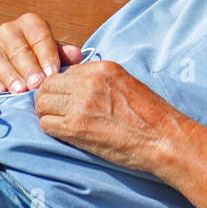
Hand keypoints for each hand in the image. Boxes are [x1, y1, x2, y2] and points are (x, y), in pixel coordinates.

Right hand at [0, 11, 83, 93]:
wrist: (20, 69)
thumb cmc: (43, 59)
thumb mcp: (55, 54)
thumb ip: (64, 55)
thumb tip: (77, 55)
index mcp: (31, 23)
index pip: (40, 38)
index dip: (47, 56)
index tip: (52, 73)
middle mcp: (9, 31)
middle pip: (19, 50)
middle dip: (29, 68)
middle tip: (37, 84)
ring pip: (0, 60)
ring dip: (11, 76)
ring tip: (20, 90)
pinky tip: (0, 92)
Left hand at [34, 61, 185, 171]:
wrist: (163, 138)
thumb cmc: (151, 116)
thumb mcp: (127, 84)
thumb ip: (101, 82)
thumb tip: (77, 88)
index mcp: (104, 68)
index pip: (65, 72)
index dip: (64, 88)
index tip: (70, 100)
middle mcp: (90, 81)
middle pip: (48, 85)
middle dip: (51, 99)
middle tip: (61, 113)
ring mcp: (81, 103)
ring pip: (42, 104)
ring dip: (49, 114)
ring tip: (64, 124)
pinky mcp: (76, 127)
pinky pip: (46, 124)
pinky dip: (53, 129)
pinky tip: (68, 134)